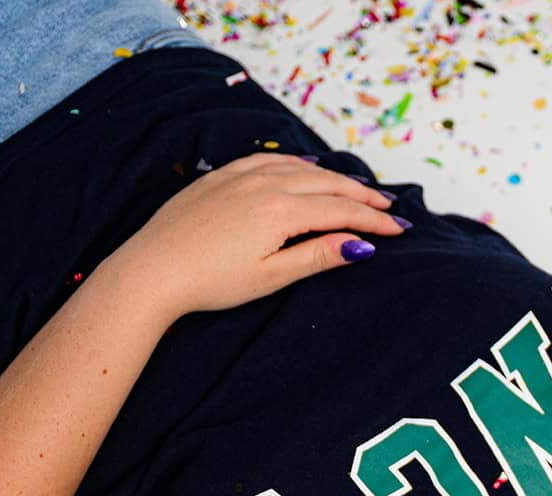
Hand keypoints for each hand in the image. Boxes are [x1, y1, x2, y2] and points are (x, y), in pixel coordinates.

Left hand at [101, 152, 405, 320]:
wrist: (153, 270)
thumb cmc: (210, 281)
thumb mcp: (271, 276)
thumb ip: (317, 256)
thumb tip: (359, 245)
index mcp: (281, 210)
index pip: (341, 211)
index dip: (373, 221)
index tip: (398, 230)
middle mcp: (265, 184)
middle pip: (327, 184)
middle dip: (362, 196)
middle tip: (388, 207)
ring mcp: (241, 175)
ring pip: (300, 167)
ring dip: (333, 177)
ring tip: (355, 188)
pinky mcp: (221, 176)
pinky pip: (270, 158)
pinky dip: (296, 162)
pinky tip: (305, 166)